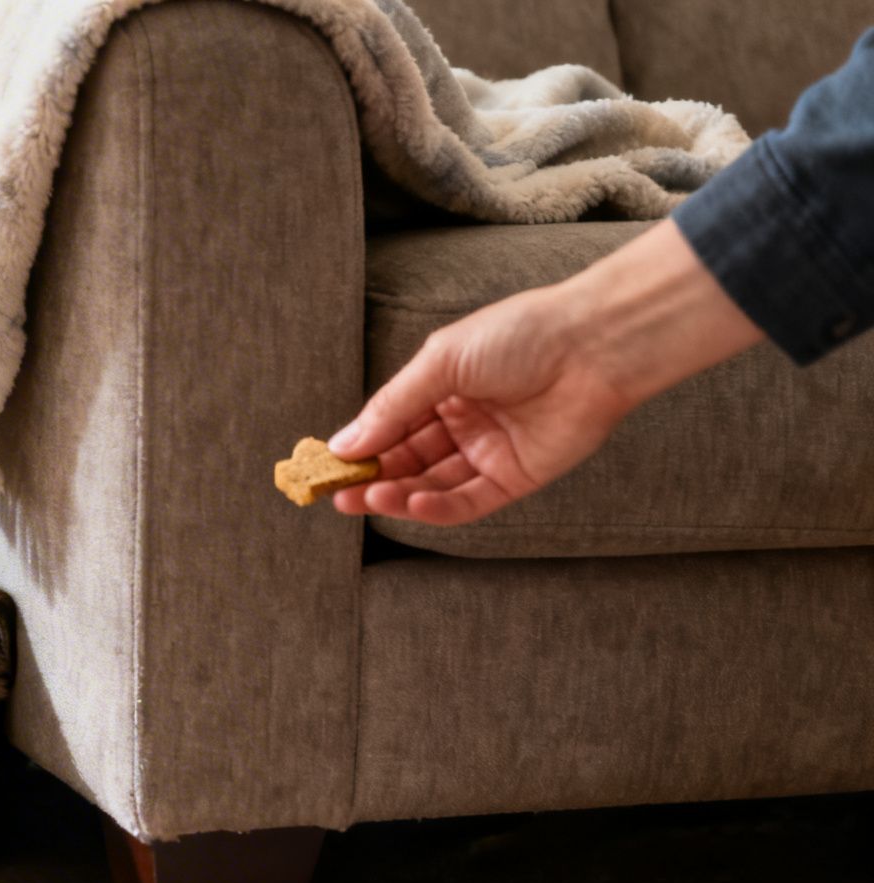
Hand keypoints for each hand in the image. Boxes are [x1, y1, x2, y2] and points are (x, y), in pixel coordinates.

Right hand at [327, 289, 631, 523]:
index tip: (328, 466)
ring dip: (398, 495)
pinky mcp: (516, 478)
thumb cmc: (519, 336)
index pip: (391, 426)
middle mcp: (464, 423)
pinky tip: (412, 503)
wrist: (593, 345)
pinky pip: (469, 501)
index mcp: (443, 389)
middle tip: (339, 495)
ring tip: (365, 499)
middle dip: (372, 478)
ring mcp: (489, 452)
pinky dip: (438, 507)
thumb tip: (343, 444)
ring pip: (432, 485)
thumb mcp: (439, 362)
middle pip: (407, 461)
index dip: (360, 447)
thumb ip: (392, 407)